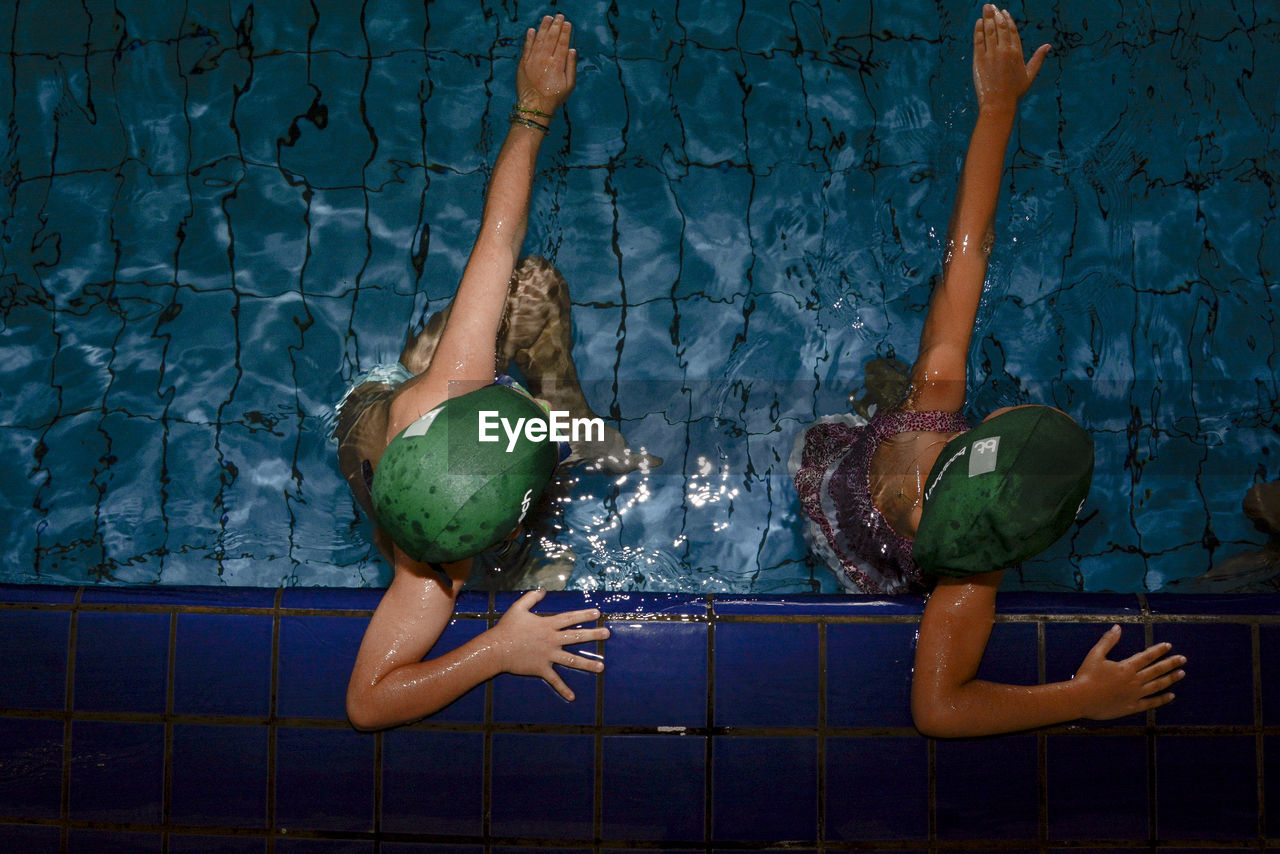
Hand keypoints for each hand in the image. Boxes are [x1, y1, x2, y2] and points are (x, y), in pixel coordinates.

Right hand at [491, 587, 607, 700]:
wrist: (496, 649)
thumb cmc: (507, 628)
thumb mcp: (518, 608)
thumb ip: (532, 597)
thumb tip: (543, 590)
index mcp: (547, 625)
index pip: (570, 618)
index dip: (584, 615)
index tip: (597, 613)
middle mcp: (551, 640)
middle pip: (576, 637)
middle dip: (593, 635)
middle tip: (607, 634)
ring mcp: (548, 655)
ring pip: (571, 660)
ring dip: (587, 664)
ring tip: (601, 667)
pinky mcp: (541, 668)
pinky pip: (554, 680)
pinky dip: (563, 689)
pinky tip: (573, 697)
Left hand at [516, 14, 577, 117]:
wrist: (534, 106)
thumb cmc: (554, 98)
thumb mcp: (569, 86)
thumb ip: (571, 66)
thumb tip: (572, 50)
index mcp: (558, 64)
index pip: (563, 43)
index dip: (565, 32)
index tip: (567, 23)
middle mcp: (545, 59)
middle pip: (552, 37)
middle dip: (556, 25)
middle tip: (559, 16)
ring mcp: (533, 60)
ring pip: (539, 39)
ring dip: (544, 27)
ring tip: (548, 18)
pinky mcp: (523, 63)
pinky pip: (527, 46)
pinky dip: (529, 37)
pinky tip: (532, 30)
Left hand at [972, 5, 1049, 113]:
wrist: (998, 104)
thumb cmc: (1015, 92)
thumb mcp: (1030, 75)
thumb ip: (1038, 58)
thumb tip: (1048, 46)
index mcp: (1017, 53)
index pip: (1012, 31)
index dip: (1007, 20)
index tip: (1003, 12)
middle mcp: (1004, 51)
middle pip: (1000, 27)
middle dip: (995, 14)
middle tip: (991, 5)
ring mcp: (991, 55)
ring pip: (989, 31)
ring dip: (986, 18)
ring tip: (985, 8)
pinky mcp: (979, 60)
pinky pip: (978, 41)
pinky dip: (978, 31)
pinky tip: (978, 22)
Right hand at [1074, 625, 1185, 719]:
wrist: (1081, 699)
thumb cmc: (1086, 676)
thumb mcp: (1095, 655)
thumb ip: (1108, 641)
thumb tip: (1118, 627)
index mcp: (1126, 667)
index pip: (1147, 656)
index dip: (1159, 650)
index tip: (1169, 646)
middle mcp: (1135, 680)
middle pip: (1157, 670)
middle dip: (1171, 663)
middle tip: (1183, 659)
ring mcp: (1135, 694)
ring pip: (1158, 685)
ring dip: (1170, 679)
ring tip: (1181, 674)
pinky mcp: (1132, 706)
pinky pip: (1151, 703)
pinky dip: (1162, 699)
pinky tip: (1171, 696)